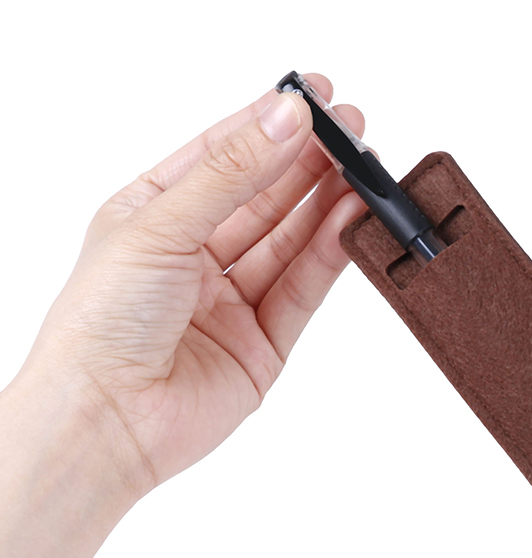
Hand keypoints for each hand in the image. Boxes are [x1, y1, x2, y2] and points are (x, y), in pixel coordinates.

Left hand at [0, 74, 365, 557]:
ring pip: (290, 241)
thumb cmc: (103, 324)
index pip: (221, 156)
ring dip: (327, 206)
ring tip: (363, 174)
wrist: (108, 420)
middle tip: (353, 133)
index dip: (267, 124)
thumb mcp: (161, 224)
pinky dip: (329, 256)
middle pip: (264, 197)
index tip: (312, 97)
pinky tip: (350, 221)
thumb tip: (285, 118)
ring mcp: (233, 301)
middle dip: (309, 163)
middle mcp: (196, 255)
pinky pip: (304, 289)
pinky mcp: (265, 344)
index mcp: (154, 215)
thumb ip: (232, 173)